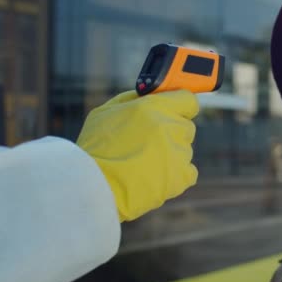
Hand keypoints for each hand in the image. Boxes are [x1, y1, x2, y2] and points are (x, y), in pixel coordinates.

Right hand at [77, 90, 198, 221]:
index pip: (188, 100)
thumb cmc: (96, 147)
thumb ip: (135, 100)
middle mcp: (171, 127)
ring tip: (144, 163)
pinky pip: (188, 172)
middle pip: (186, 126)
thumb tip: (153, 95)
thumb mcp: (107, 111)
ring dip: (170, 154)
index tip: (173, 112)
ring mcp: (179, 153)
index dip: (180, 106)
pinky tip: (155, 176)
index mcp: (155, 107)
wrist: (93, 185)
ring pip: (184, 150)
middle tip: (148, 143)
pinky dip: (176, 175)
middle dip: (171, 132)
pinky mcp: (181, 177)